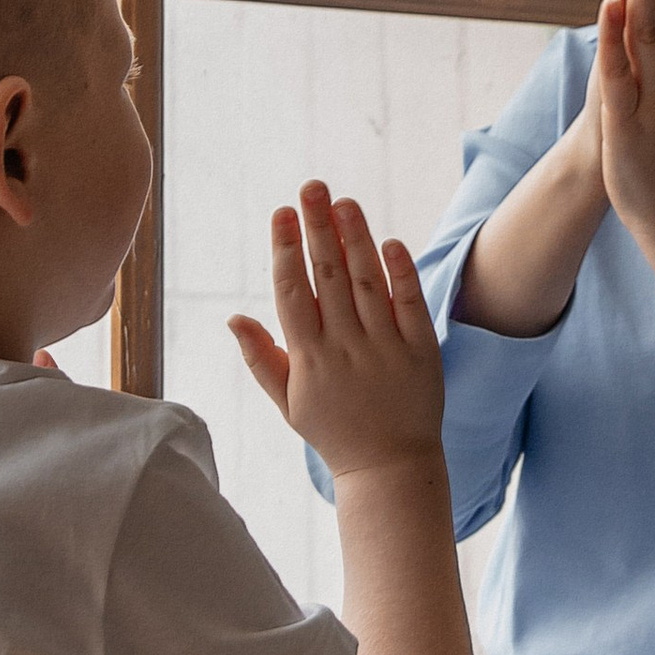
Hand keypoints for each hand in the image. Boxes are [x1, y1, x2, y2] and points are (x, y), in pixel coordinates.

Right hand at [230, 181, 446, 478]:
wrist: (389, 466)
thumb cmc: (333, 431)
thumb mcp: (289, 402)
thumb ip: (261, 358)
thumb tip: (234, 316)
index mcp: (309, 359)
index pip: (293, 293)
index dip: (286, 250)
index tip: (281, 213)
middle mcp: (346, 348)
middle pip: (330, 277)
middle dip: (318, 229)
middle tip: (312, 188)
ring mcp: (385, 348)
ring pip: (368, 283)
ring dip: (356, 239)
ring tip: (344, 202)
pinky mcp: (421, 351)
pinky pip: (410, 304)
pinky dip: (401, 272)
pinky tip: (389, 241)